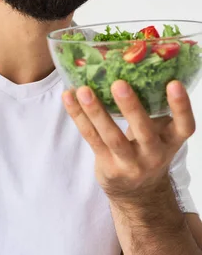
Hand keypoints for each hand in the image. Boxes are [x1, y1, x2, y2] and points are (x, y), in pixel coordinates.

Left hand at [62, 80, 194, 202]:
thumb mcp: (159, 132)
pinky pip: (91, 138)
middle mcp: (154, 154)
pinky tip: (69, 97)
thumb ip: (153, 106)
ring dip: (96, 111)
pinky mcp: (108, 165)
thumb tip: (137, 62)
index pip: (184, 125)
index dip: (181, 106)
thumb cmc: (148, 148)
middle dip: (131, 107)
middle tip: (119, 83)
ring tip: (84, 90)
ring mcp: (130, 163)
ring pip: (111, 136)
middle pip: (144, 131)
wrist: (138, 193)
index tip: (174, 83)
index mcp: (171, 140)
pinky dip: (79, 116)